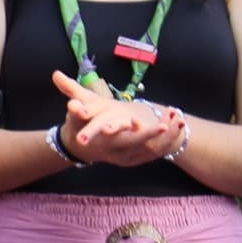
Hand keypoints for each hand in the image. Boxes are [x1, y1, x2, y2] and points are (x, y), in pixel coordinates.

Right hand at [53, 70, 183, 167]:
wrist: (79, 146)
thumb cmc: (79, 125)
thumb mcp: (75, 111)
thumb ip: (72, 97)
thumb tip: (61, 84)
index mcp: (106, 142)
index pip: (128, 140)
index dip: (144, 133)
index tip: (160, 124)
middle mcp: (119, 153)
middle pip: (145, 147)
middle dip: (162, 134)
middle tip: (174, 119)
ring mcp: (129, 158)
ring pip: (154, 150)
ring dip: (169, 136)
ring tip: (180, 118)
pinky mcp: (136, 158)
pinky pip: (156, 152)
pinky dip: (168, 141)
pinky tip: (177, 124)